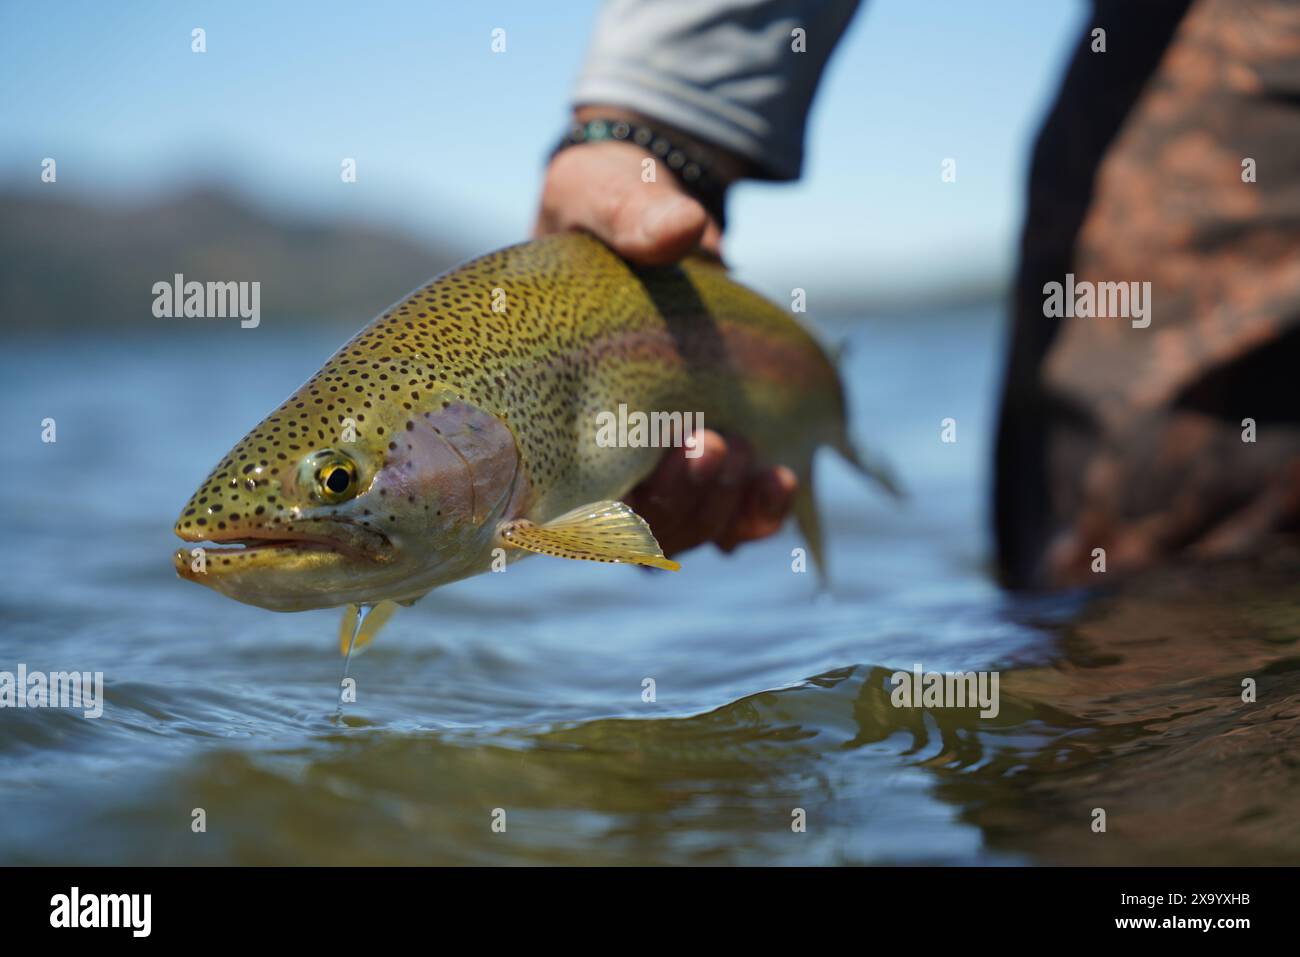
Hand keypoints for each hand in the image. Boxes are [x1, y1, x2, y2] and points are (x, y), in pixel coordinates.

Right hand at [533, 109, 796, 557]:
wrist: (648, 210)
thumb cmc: (603, 207)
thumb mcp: (602, 196)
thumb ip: (629, 213)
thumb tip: (684, 229)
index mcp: (542, 403)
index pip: (552, 499)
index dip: (599, 514)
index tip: (648, 460)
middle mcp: (594, 447)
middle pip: (630, 531)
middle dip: (680, 503)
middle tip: (707, 444)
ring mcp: (654, 460)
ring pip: (683, 533)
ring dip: (719, 508)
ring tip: (744, 451)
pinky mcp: (708, 454)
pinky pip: (728, 519)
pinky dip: (755, 512)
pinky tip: (776, 479)